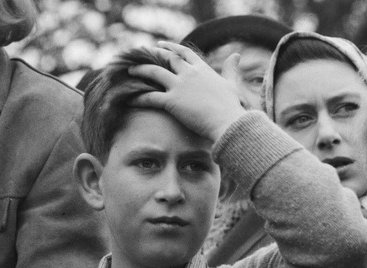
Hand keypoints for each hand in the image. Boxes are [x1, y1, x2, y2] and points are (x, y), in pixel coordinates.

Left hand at [128, 41, 246, 141]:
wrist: (228, 122)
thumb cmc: (231, 107)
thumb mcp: (232, 84)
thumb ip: (231, 69)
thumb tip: (237, 55)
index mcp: (203, 69)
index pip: (184, 52)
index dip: (172, 48)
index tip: (161, 45)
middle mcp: (189, 74)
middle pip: (167, 58)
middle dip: (152, 54)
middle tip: (140, 53)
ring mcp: (180, 86)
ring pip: (154, 72)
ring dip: (140, 70)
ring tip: (129, 70)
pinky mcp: (172, 102)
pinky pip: (150, 97)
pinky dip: (138, 97)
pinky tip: (129, 98)